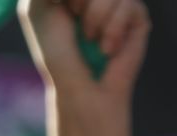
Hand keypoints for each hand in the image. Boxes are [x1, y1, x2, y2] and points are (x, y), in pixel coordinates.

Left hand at [18, 0, 149, 102]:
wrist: (79, 87)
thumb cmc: (57, 51)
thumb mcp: (38, 5)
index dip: (75, 0)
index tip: (66, 7)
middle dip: (80, 0)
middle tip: (73, 16)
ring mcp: (120, 1)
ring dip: (95, 18)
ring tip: (90, 39)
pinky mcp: (138, 18)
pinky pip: (130, 6)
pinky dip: (113, 30)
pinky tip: (107, 48)